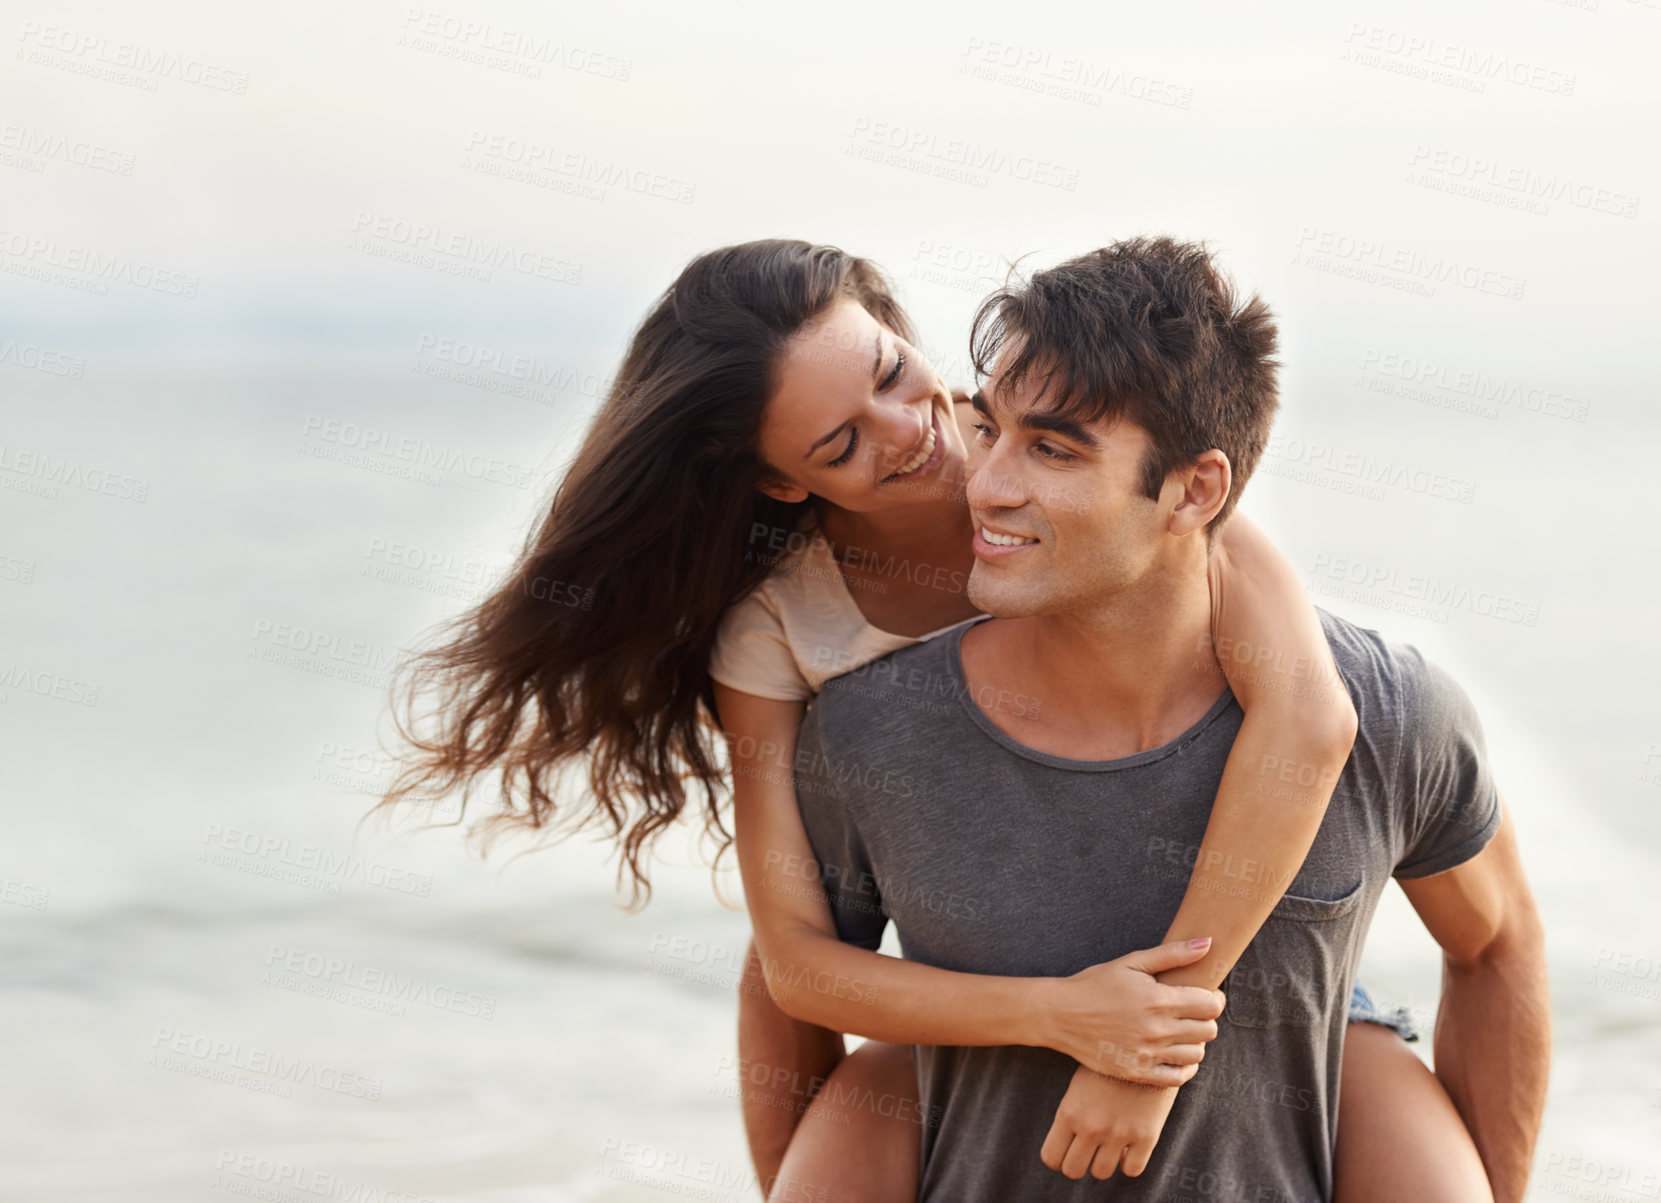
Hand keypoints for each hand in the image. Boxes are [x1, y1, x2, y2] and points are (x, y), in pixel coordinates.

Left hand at [1040, 1066, 1179, 1179]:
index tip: (1066, 1148)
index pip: (1051, 1157)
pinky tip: (1129, 1145)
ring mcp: (1119, 1133)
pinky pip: (1132, 1170)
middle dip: (1078, 1162)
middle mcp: (1091, 1126)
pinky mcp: (1146, 1135)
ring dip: (1104, 1161)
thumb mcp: (1079, 1082)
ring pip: (1101, 1173)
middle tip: (1087, 1149)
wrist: (1145, 1044)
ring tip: (1108, 1144)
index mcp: (1069, 1112)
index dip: (1058, 1156)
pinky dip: (1129, 1162)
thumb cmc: (1106, 1060)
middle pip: (1073, 1171)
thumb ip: (1072, 1113)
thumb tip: (1069, 1140)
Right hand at [1041, 938, 1225, 1086]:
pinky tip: (1174, 1053)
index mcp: (1158, 1000)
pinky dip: (1184, 1067)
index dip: (1213, 998)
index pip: (1211, 1005)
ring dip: (1195, 1041)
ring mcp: (1147, 1054)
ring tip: (1181, 1030)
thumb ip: (1172, 954)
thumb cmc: (1095, 983)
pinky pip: (1178, 1077)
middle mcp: (1157, 1030)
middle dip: (1206, 1019)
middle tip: (1192, 1012)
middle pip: (1209, 1030)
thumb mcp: (1131, 963)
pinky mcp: (1137, 1072)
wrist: (1059, 1014)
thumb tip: (1208, 943)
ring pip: (1197, 1054)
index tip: (1204, 995)